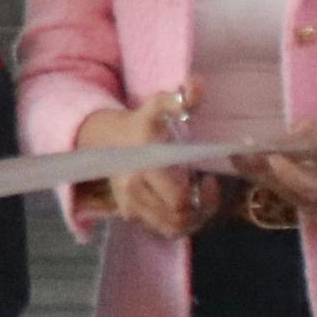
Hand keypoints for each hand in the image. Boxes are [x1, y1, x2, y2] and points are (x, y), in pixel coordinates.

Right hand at [73, 89, 214, 239]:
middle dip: (201, 208)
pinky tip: (184, 206)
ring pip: (173, 229)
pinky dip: (179, 223)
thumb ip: (178, 99)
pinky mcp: (131, 216)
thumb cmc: (141, 124)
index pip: (180, 201)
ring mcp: (132, 208)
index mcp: (143, 169)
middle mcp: (135, 193)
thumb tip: (196, 86)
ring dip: (192, 219)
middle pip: (180, 219)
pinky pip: (164, 230)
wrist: (109, 140)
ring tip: (197, 198)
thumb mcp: (158, 106)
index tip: (208, 178)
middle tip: (205, 187)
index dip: (203, 196)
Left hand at [233, 113, 316, 225]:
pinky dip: (261, 175)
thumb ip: (308, 139)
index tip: (272, 156)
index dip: (292, 176)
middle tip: (241, 154)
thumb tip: (273, 145)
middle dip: (266, 173)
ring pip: (284, 194)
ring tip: (236, 154)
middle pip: (295, 195)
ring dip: (258, 174)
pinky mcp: (305, 202)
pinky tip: (241, 160)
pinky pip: (281, 191)